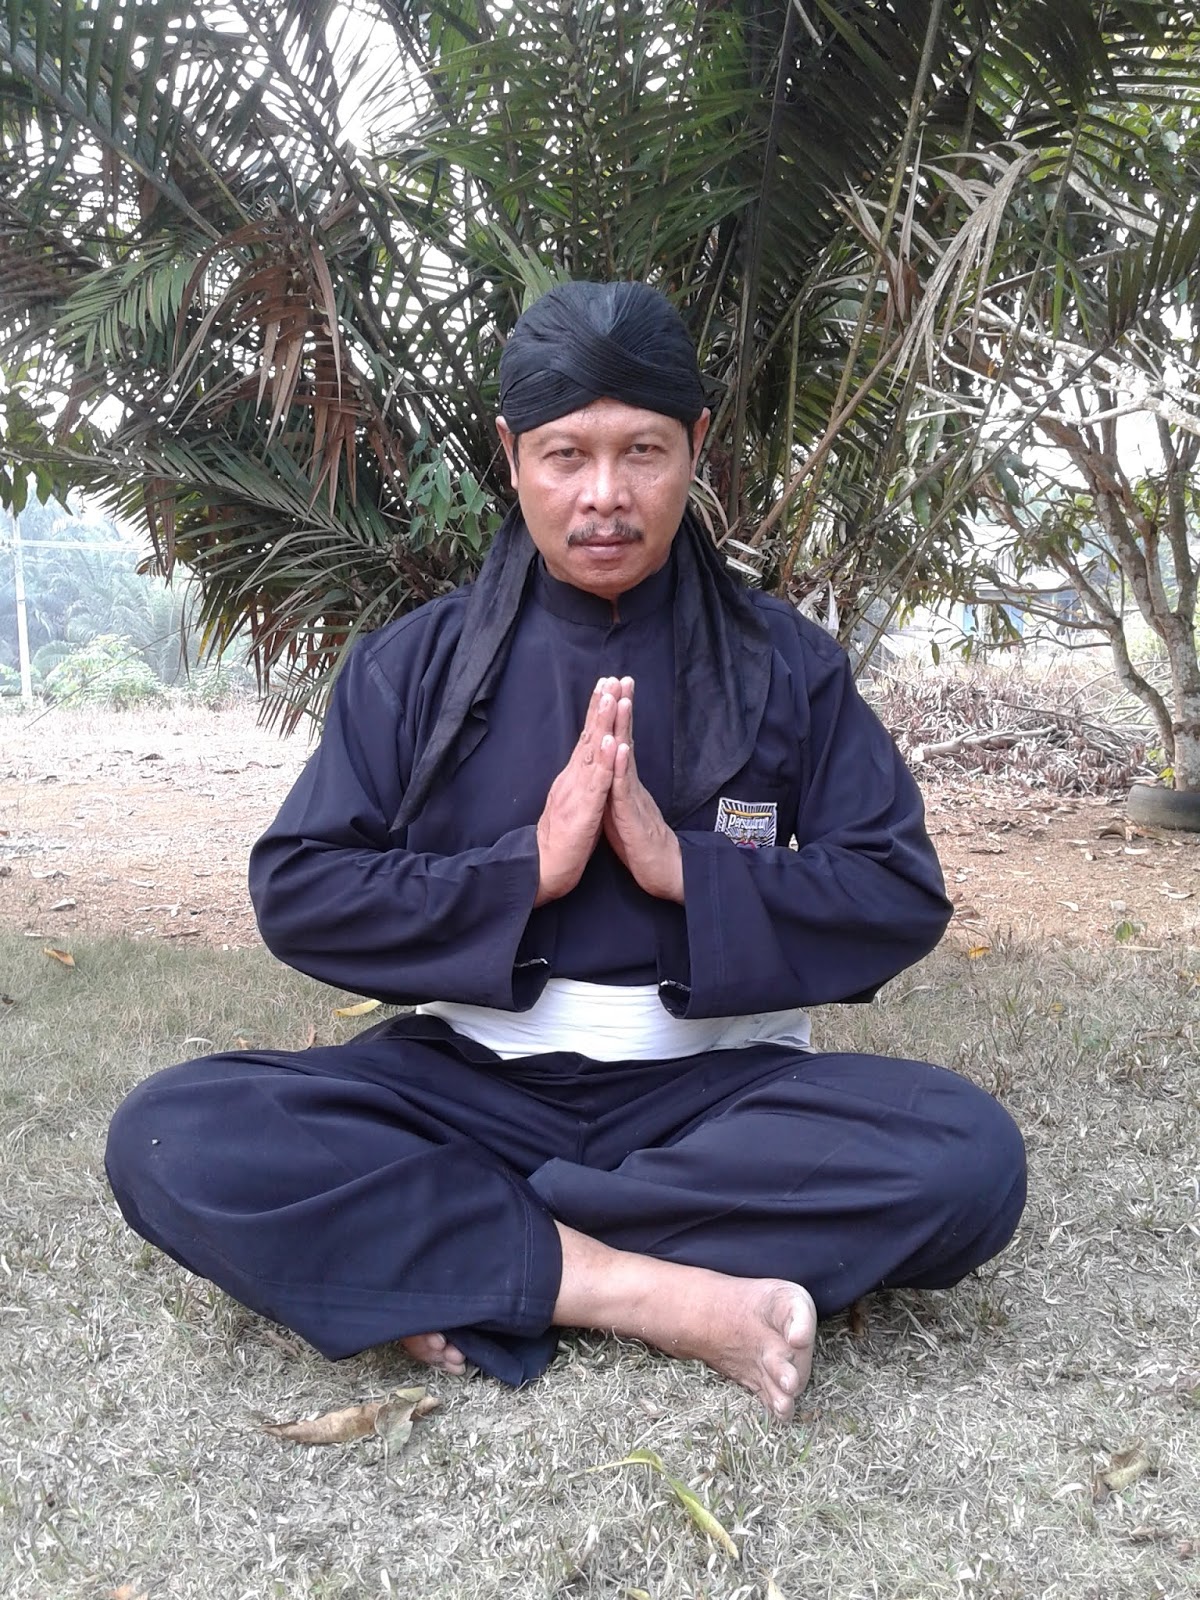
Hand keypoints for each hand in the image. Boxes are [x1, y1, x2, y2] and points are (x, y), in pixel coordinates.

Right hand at [534, 677, 618, 905]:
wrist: (543, 869)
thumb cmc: (562, 840)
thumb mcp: (574, 803)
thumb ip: (580, 782)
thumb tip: (587, 763)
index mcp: (574, 777)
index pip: (588, 737)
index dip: (598, 711)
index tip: (607, 685)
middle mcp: (573, 778)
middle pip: (589, 735)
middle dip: (600, 705)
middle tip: (610, 677)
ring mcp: (577, 791)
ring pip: (593, 751)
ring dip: (602, 723)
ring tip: (611, 697)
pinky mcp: (583, 810)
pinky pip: (597, 783)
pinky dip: (604, 761)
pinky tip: (610, 742)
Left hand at [603, 678, 683, 903]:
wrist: (663, 872)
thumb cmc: (640, 842)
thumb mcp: (618, 807)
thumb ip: (612, 785)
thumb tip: (604, 766)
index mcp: (623, 781)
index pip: (616, 740)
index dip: (612, 714)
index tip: (610, 685)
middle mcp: (630, 782)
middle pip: (624, 738)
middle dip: (622, 708)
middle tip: (622, 677)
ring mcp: (633, 797)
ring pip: (626, 757)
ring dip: (624, 729)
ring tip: (623, 701)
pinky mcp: (632, 816)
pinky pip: (625, 789)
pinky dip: (621, 768)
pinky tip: (620, 748)